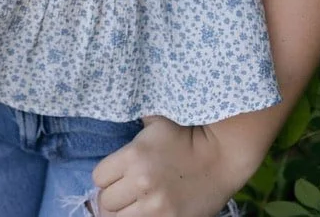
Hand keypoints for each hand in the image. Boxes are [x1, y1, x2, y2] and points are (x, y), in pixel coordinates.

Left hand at [92, 115, 240, 216]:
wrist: (221, 157)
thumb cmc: (186, 136)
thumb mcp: (156, 123)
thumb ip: (133, 124)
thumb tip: (115, 112)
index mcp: (133, 156)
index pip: (98, 177)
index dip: (106, 175)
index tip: (116, 174)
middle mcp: (141, 183)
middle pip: (106, 202)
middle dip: (113, 195)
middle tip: (125, 190)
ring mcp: (155, 207)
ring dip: (125, 211)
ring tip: (135, 202)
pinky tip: (147, 210)